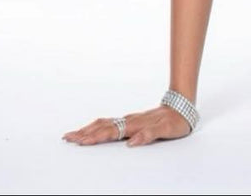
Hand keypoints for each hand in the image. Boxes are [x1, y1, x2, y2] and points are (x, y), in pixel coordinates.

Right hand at [62, 105, 191, 146]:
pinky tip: (93, 129)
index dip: (95, 137)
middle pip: (103, 126)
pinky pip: (112, 123)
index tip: (80, 141)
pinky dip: (99, 126)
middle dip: (85, 132)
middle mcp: (130, 121)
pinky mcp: (132, 120)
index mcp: (135, 124)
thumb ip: (150, 135)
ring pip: (106, 123)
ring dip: (89, 129)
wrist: (183, 106)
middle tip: (68, 138)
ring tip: (75, 134)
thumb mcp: (166, 130)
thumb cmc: (175, 121)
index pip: (111, 132)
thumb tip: (132, 143)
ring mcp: (130, 119)